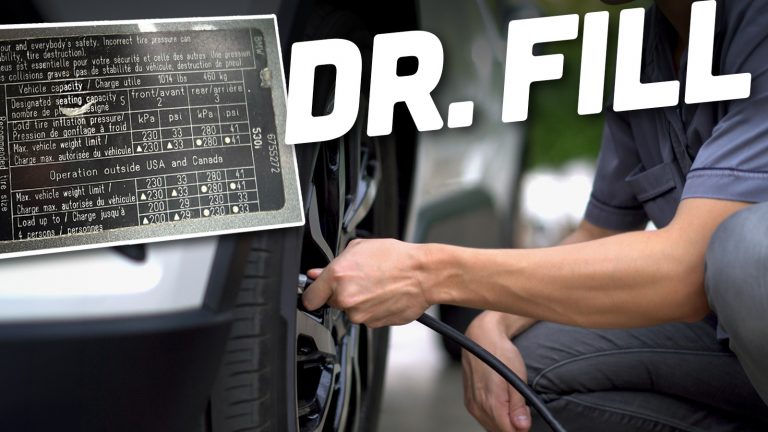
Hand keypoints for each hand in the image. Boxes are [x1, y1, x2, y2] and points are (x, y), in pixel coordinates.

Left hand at [301, 238, 430, 327]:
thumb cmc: (397, 258)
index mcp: (337, 277)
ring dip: (359, 301)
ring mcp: (360, 314)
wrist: (423, 275)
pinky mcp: (374, 324)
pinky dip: (372, 309)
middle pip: (332, 303)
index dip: (312, 294)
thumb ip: (335, 263)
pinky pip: (367, 317)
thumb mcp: (360, 248)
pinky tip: (383, 295)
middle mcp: (346, 298)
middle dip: (341, 293)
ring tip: (376, 285)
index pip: (309, 297)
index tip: (315, 294)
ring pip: (351, 311)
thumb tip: (318, 273)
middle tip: (359, 280)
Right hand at [463, 311, 531, 431]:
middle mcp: (478, 406)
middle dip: (512, 424)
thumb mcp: (517, 377)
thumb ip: (518, 406)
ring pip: (490, 425)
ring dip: (502, 420)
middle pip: (499, 431)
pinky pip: (483, 417)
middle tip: (521, 406)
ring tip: (509, 400)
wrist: (482, 337)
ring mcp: (471, 404)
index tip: (526, 414)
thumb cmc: (500, 352)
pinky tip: (499, 401)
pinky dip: (493, 415)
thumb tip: (522, 427)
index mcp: (491, 402)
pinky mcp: (468, 400)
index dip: (521, 427)